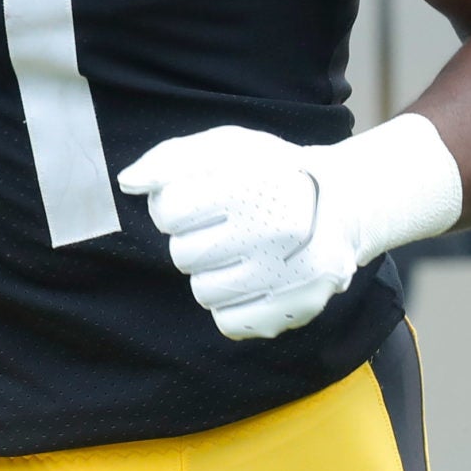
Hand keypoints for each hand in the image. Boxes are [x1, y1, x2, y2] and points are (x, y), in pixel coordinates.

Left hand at [117, 115, 463, 340]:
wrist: (340, 204)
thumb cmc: (272, 173)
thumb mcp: (226, 147)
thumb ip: (172, 159)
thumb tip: (129, 182)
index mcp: (256, 185)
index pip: (170, 211)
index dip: (173, 206)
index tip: (195, 202)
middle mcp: (277, 232)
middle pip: (183, 255)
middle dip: (192, 240)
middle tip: (223, 227)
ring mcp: (289, 277)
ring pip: (202, 292)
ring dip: (211, 273)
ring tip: (240, 251)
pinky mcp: (295, 311)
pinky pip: (228, 322)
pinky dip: (232, 304)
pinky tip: (252, 278)